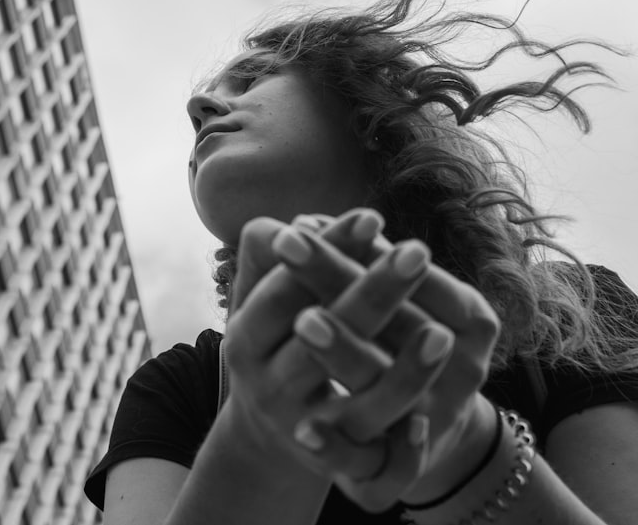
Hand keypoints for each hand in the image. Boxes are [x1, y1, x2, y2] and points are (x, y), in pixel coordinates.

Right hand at [221, 211, 432, 476]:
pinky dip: (396, 448)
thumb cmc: (275, 342)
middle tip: (418, 251)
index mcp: (245, 337)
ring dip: (399, 373)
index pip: (286, 289)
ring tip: (441, 336)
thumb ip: (275, 257)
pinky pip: (369, 463)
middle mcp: (267, 384)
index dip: (329, 253)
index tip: (372, 218)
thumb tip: (309, 222)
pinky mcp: (336, 468)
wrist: (271, 431)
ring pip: (355, 404)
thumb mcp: (261, 301)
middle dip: (372, 294)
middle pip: (323, 337)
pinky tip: (423, 425)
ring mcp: (301, 428)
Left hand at [272, 216, 500, 509]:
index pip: (415, 277)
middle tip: (292, 245)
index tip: (302, 223)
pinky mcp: (403, 471)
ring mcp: (438, 422)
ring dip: (347, 353)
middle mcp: (465, 369)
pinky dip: (339, 449)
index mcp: (471, 319)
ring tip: (304, 321)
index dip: (357, 249)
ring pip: (389, 390)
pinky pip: (377, 465)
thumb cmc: (398, 341)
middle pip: (401, 324)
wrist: (419, 432)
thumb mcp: (395, 302)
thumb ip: (359, 260)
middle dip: (353, 285)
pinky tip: (305, 432)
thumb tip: (302, 224)